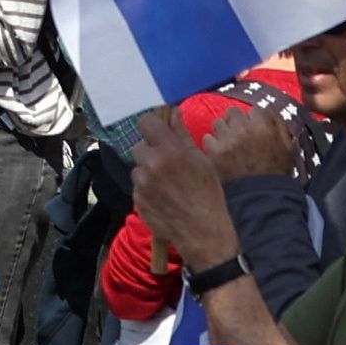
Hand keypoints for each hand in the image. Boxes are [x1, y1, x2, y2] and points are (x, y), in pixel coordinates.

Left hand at [127, 107, 248, 270]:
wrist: (203, 232)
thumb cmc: (208, 194)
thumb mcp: (201, 160)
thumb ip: (182, 134)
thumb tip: (173, 112)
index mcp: (169, 150)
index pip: (145, 122)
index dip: (152, 126)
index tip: (158, 133)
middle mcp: (151, 164)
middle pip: (139, 146)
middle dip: (151, 151)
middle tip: (167, 162)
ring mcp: (142, 183)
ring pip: (138, 167)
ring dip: (148, 171)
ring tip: (168, 183)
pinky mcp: (137, 199)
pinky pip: (138, 186)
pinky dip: (146, 188)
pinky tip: (163, 196)